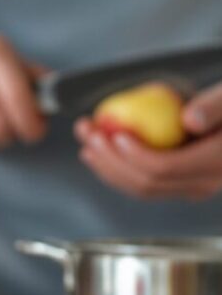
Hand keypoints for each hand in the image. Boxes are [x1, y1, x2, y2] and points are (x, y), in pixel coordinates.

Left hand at [75, 81, 221, 200]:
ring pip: (138, 187)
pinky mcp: (174, 184)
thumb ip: (213, 106)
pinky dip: (114, 167)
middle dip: (111, 161)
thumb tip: (190, 120)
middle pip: (146, 183)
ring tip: (85, 139)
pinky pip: (139, 181)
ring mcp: (186, 188)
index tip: (115, 135)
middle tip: (91, 135)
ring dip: (105, 166)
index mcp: (215, 164)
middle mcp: (201, 185)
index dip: (135, 155)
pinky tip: (94, 149)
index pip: (165, 168)